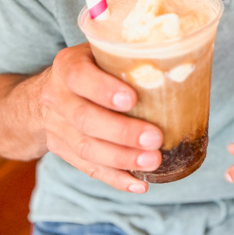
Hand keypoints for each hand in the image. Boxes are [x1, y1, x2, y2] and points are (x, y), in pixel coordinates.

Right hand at [40, 43, 162, 192]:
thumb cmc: (92, 66)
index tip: (132, 99)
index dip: (104, 90)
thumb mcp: (102, 51)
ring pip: (86, 148)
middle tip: (155, 138)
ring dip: (122, 159)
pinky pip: (88, 168)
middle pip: (85, 119)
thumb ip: (129, 57)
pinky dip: (115, 178)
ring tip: (153, 162)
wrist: (50, 91)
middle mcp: (57, 96)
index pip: (80, 77)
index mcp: (67, 66)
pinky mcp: (62, 150)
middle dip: (122, 132)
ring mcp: (57, 126)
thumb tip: (183, 63)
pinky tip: (139, 184)